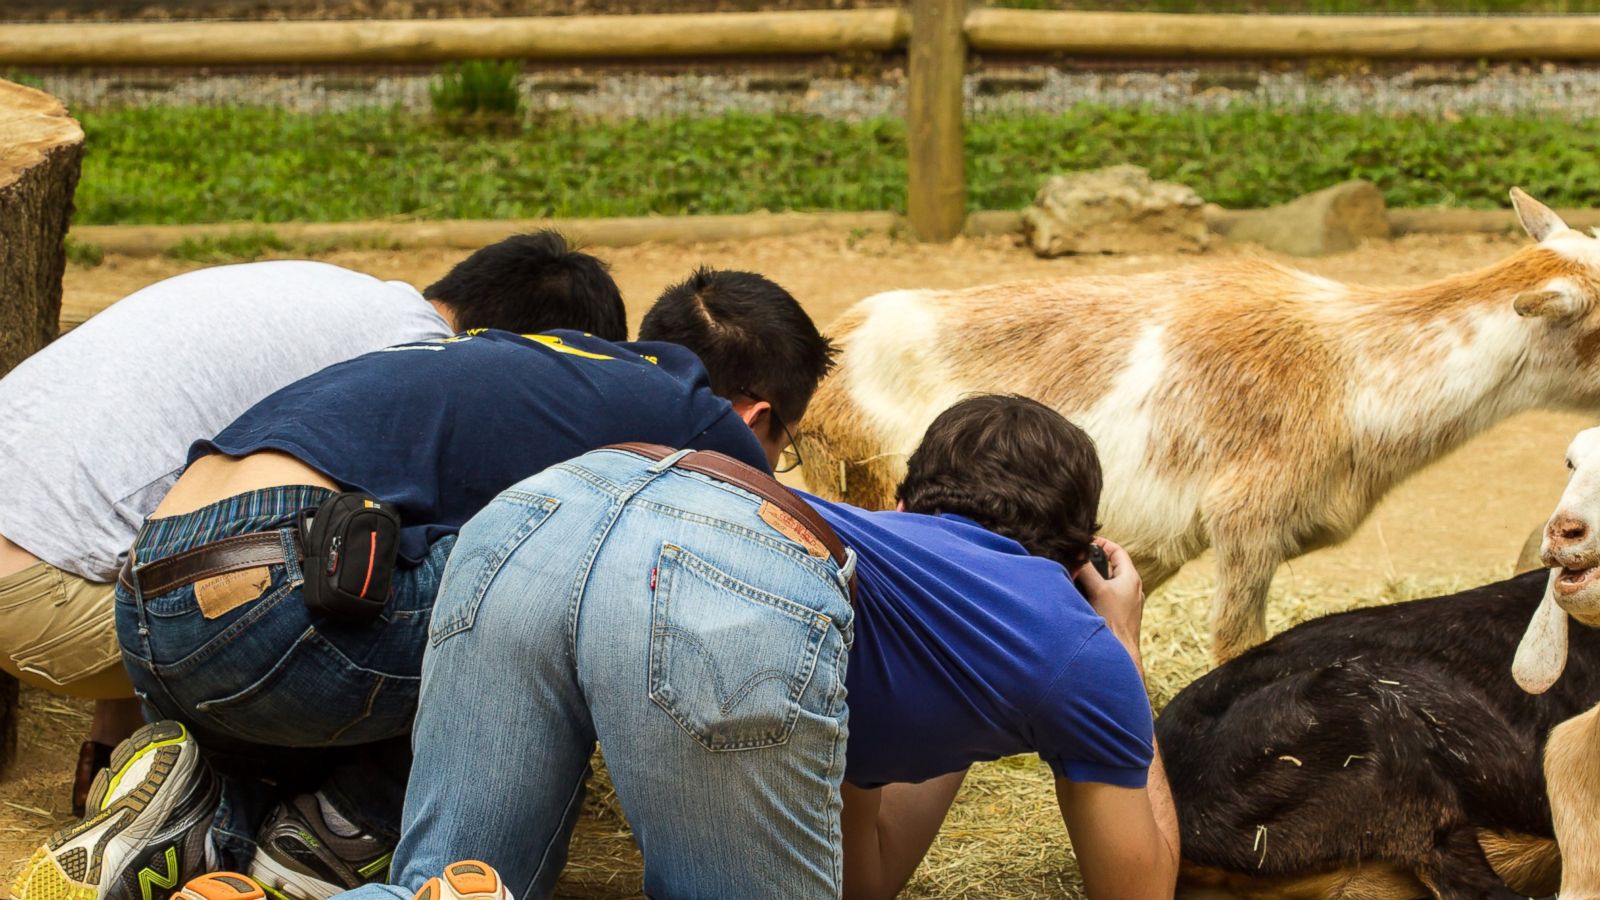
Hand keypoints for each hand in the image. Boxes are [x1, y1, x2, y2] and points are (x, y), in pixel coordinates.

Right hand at [1071, 538, 1144, 660]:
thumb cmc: (1112, 622)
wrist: (1120, 653)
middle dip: (1094, 562)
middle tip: (1078, 561)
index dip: (1102, 544)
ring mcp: (1127, 602)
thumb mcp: (1097, 590)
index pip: (1117, 551)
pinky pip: (1107, 597)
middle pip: (1111, 566)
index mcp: (1131, 578)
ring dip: (1092, 579)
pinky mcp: (1120, 614)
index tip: (1086, 543)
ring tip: (1077, 579)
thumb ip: (1087, 569)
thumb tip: (1077, 552)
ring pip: (1108, 583)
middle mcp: (1132, 589)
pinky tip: (1082, 599)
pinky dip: (1095, 593)